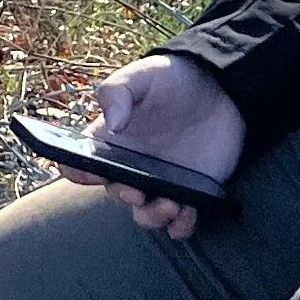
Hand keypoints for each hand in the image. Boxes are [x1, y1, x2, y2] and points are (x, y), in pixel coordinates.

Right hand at [77, 55, 245, 239]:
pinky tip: (187, 213)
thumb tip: (112, 124)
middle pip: (114, 192)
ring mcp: (158, 182)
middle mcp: (129, 165)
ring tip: (170, 204)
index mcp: (109, 140)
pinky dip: (180, 225)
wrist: (221, 90)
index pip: (78, 163)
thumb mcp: (144, 74)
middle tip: (136, 191)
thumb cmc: (173, 78)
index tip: (90, 172)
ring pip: (144, 213)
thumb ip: (119, 91)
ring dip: (152, 216)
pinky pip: (178, 221)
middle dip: (123, 196)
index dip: (77, 171)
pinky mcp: (188, 193)